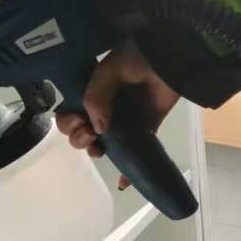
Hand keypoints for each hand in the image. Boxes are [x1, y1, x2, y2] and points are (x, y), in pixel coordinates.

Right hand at [55, 41, 178, 183]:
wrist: (172, 59)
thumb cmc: (138, 58)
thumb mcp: (109, 70)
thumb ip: (96, 96)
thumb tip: (97, 129)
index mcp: (93, 91)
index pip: (70, 112)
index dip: (68, 122)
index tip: (78, 122)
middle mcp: (106, 107)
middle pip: (82, 131)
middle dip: (78, 138)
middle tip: (89, 134)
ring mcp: (126, 120)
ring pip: (104, 144)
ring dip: (95, 151)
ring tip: (99, 150)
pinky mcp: (147, 129)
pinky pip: (135, 151)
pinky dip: (127, 169)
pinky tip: (123, 182)